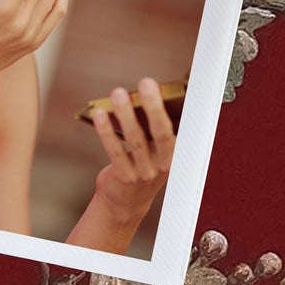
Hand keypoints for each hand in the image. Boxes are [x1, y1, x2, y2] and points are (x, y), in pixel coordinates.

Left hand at [90, 78, 175, 229]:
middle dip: (154, 106)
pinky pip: (115, 151)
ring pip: (136, 140)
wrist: (127, 202)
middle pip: (161, 132)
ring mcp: (146, 173)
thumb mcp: (155, 148)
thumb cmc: (143, 163)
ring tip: (118, 93)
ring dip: (126, 115)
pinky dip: (106, 131)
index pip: (183, 129)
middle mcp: (165, 164)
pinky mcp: (125, 178)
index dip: (184, 111)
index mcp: (176, 153)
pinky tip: (100, 114)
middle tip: (147, 82)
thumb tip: (142, 95)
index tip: (181, 90)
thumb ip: (153, 127)